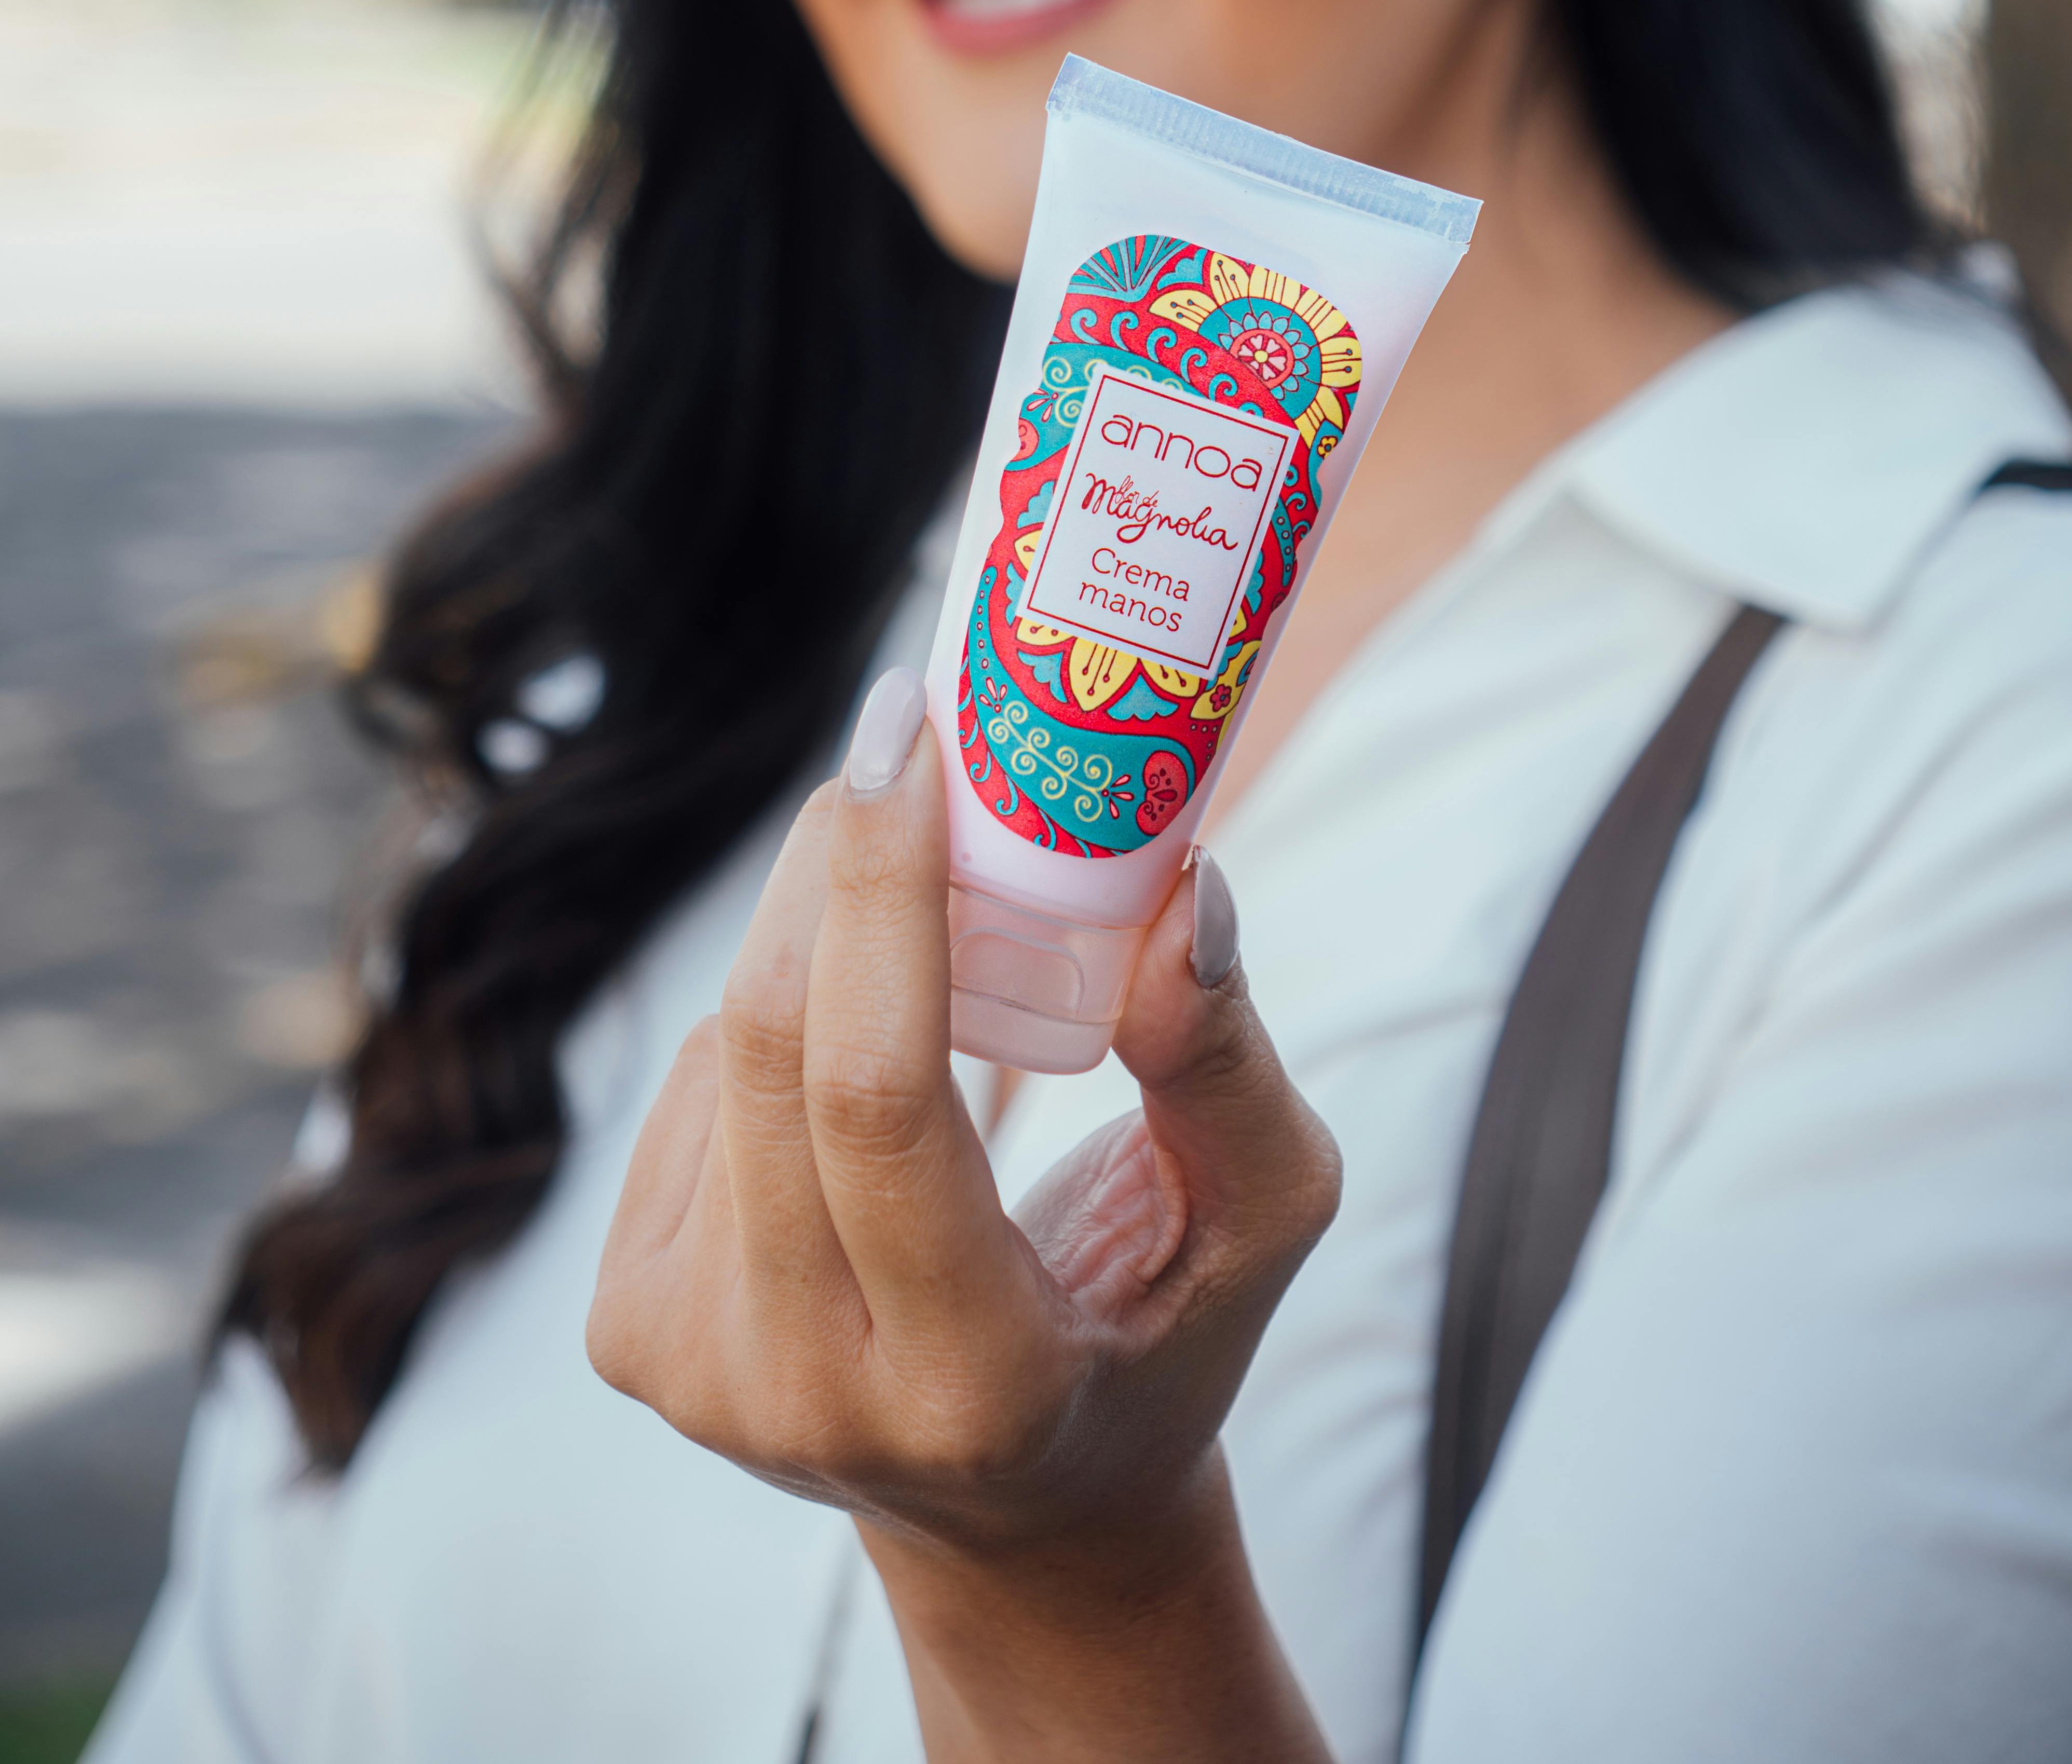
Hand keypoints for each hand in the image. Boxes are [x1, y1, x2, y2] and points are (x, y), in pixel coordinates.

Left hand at [587, 667, 1341, 1761]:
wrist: (1020, 1519)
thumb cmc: (1158, 1333)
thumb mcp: (1255, 1217)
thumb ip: (1225, 1062)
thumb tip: (1186, 886)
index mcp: (971, 1380)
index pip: (880, 1098)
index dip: (880, 893)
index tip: (912, 736)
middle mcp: (804, 1393)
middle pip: (780, 1049)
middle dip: (835, 859)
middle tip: (905, 735)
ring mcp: (694, 1371)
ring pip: (727, 1054)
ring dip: (808, 924)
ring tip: (905, 880)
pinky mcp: (632, 1333)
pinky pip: (694, 1096)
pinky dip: (775, 1018)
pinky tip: (847, 1029)